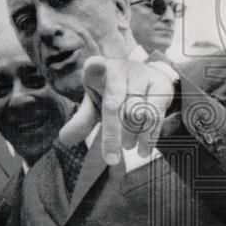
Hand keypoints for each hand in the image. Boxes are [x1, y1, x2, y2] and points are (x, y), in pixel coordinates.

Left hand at [58, 55, 175, 164]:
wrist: (146, 81)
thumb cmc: (113, 94)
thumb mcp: (95, 104)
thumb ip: (82, 120)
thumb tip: (64, 139)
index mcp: (97, 68)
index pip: (95, 67)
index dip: (96, 67)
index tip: (96, 65)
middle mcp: (120, 67)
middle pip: (114, 104)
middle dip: (112, 134)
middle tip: (111, 159)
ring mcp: (142, 74)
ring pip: (135, 112)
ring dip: (131, 135)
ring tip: (128, 147)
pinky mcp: (161, 84)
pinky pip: (155, 114)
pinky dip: (149, 135)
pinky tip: (144, 148)